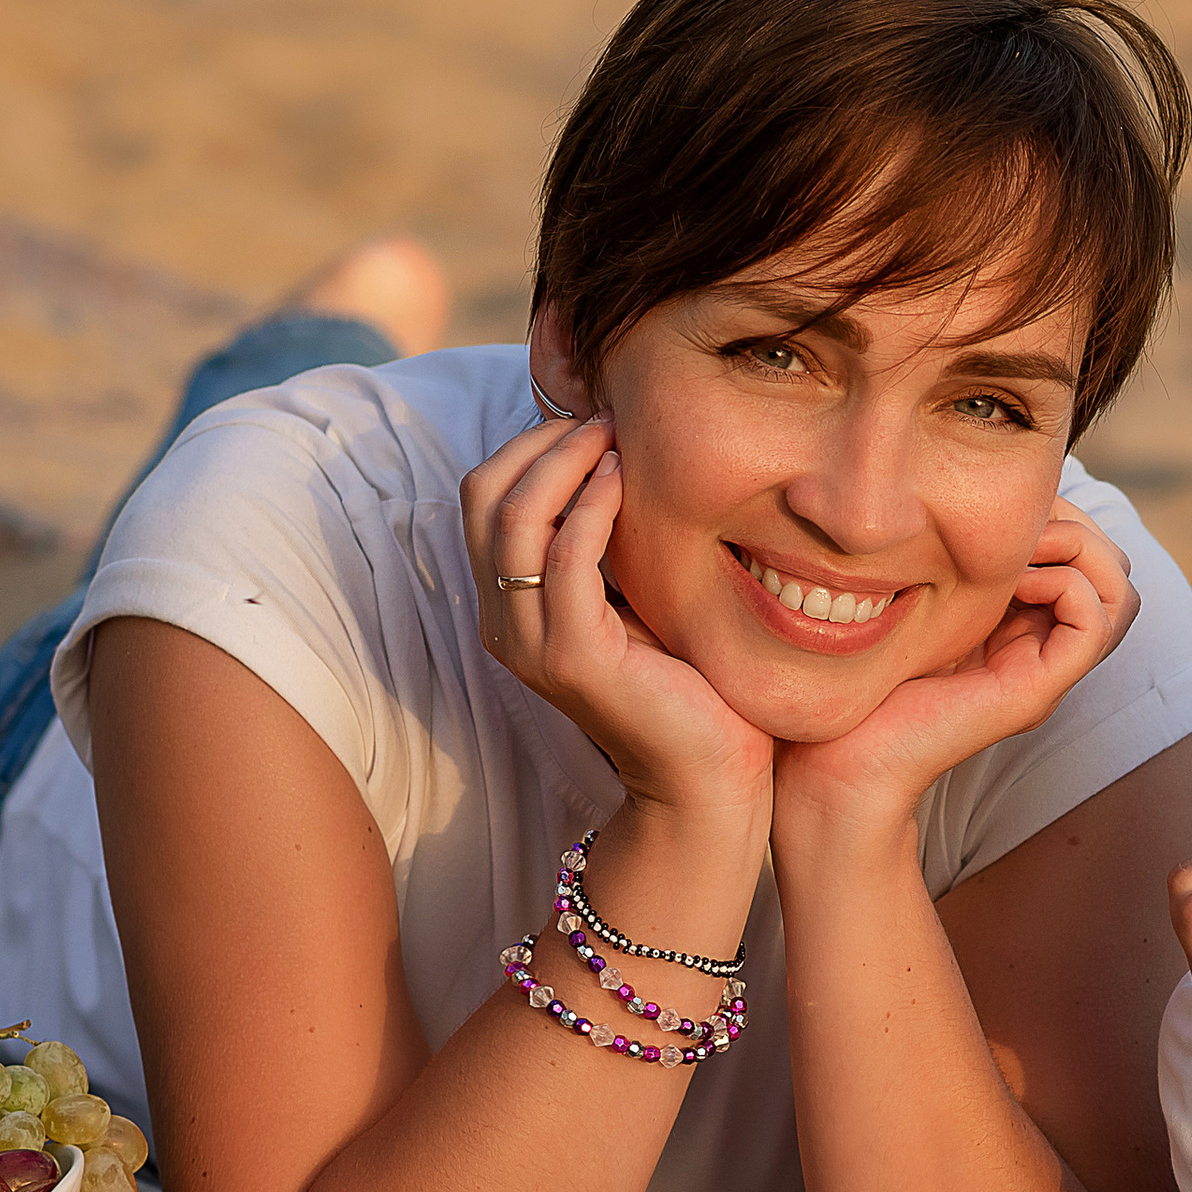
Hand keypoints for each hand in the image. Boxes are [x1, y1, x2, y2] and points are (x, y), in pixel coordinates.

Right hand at [461, 415, 772, 814]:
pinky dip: (591, 508)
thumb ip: (615, 545)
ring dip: (563, 463)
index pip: (484, 499)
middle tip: (602, 416)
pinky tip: (626, 479)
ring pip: (513, 521)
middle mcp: (506, 624)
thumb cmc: (691, 684)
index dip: (530, 446)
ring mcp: (533, 644)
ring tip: (613, 433)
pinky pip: (565, 560)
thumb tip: (624, 460)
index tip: (593, 419)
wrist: (708, 775)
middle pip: (483, 499)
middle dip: (539, 443)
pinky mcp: (575, 659)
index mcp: (513, 607)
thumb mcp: (640, 596)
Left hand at [776, 497, 1139, 838]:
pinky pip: (1094, 621)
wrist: (834, 760)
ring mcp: (1044, 674)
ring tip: (1015, 547)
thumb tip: (970, 490)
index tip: (999, 506)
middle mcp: (1043, 649)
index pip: (1087, 553)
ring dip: (1076, 548)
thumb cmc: (857, 677)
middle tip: (1014, 522)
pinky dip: (1062, 582)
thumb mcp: (914, 594)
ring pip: (1119, 591)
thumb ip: (949, 556)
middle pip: (1114, 568)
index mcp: (1021, 626)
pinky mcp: (1034, 692)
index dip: (1059, 513)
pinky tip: (1008, 580)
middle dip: (1074, 523)